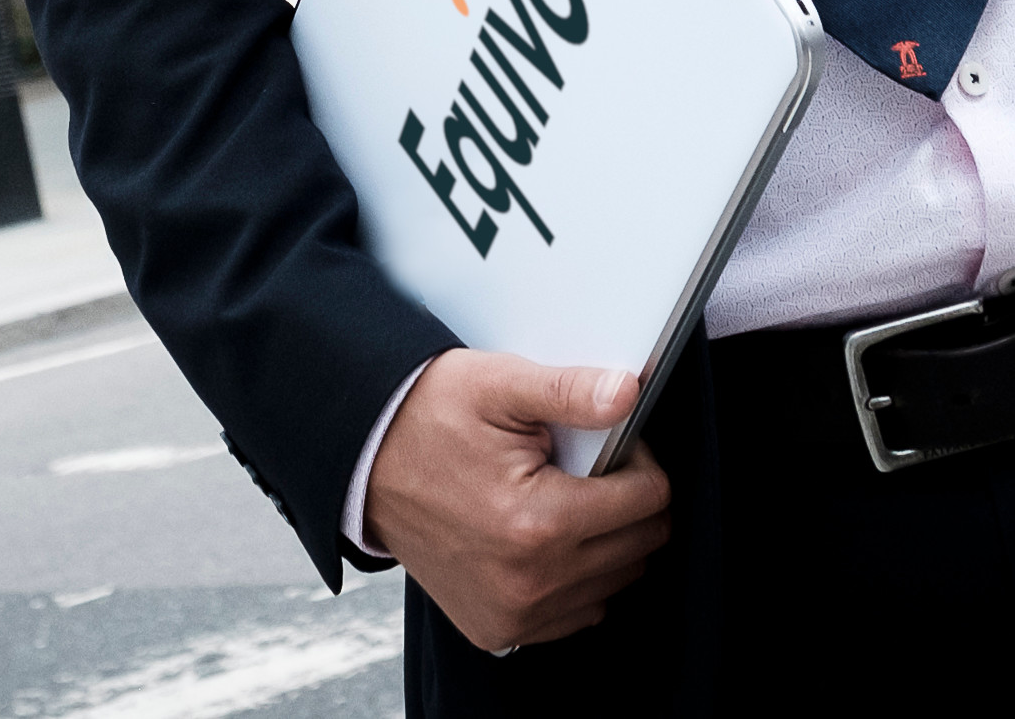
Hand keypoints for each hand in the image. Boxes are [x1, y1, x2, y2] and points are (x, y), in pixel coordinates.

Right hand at [365, 351, 671, 653]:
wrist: (365, 461)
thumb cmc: (429, 418)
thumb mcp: (497, 385)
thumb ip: (569, 391)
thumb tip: (627, 392)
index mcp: (537, 524)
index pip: (649, 501)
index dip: (639, 461)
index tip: (611, 444)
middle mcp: (529, 583)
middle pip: (640, 546)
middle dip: (626, 501)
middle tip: (582, 468)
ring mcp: (513, 614)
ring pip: (615, 582)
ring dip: (604, 541)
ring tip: (559, 500)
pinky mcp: (498, 629)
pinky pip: (578, 612)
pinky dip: (577, 577)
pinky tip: (545, 539)